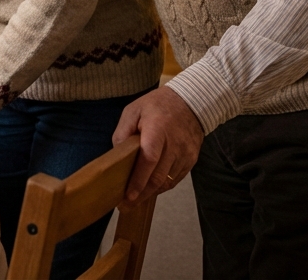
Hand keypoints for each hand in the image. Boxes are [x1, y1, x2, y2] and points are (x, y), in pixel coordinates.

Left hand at [112, 86, 203, 204]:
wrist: (191, 102)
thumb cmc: (157, 106)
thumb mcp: (133, 111)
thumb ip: (123, 132)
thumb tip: (116, 154)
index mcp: (157, 130)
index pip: (149, 160)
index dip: (138, 180)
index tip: (128, 196)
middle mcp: (174, 144)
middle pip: (158, 177)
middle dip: (141, 194)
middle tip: (125, 206)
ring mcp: (185, 154)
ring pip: (167, 181)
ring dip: (151, 193)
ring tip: (134, 199)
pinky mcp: (191, 159)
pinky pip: (175, 179)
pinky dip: (162, 186)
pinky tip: (150, 189)